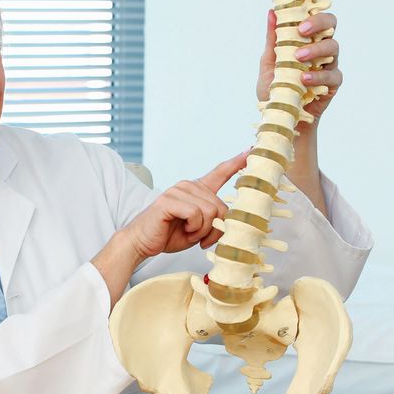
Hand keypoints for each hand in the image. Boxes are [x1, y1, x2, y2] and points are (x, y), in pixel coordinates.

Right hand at [122, 151, 248, 261]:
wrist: (142, 242)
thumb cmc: (169, 234)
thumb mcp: (199, 229)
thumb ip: (214, 220)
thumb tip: (230, 219)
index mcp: (196, 190)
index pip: (220, 172)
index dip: (237, 163)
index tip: (251, 151)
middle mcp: (188, 186)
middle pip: (220, 206)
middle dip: (214, 228)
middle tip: (200, 238)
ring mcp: (177, 191)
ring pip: (210, 212)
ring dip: (202, 230)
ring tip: (188, 233)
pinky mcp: (168, 200)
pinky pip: (195, 214)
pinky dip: (193, 228)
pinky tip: (182, 229)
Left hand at [256, 9, 342, 124]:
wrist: (280, 116)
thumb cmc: (276, 88)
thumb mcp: (268, 62)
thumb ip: (273, 39)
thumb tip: (272, 12)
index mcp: (307, 39)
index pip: (316, 17)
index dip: (313, 9)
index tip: (299, 9)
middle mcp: (320, 48)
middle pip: (331, 25)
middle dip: (319, 23)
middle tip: (302, 31)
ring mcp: (329, 65)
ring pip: (333, 47)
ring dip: (316, 50)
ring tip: (299, 58)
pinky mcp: (332, 84)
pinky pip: (332, 75)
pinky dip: (318, 75)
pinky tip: (305, 79)